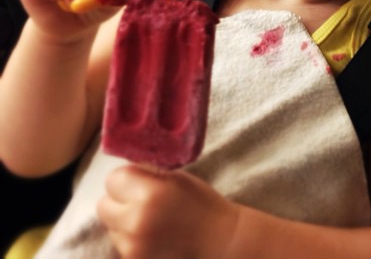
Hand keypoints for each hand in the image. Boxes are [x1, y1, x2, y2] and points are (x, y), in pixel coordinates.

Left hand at [98, 164, 239, 258]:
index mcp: (149, 193)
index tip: (138, 181)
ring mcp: (132, 247)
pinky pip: (120, 245)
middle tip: (140, 201)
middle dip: (118, 200)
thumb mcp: (177, 178)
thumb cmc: (202, 204)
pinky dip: (131, 239)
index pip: (113, 179)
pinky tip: (152, 236)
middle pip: (104, 205)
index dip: (126, 179)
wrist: (220, 242)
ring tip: (150, 221)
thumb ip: (148, 174)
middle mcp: (135, 221)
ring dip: (123, 221)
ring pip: (110, 227)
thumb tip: (126, 169)